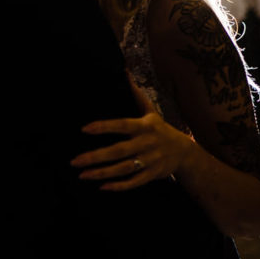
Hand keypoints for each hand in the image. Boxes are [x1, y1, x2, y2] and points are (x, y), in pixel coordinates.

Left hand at [70, 77, 198, 190]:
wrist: (185, 152)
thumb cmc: (161, 129)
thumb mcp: (151, 112)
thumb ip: (136, 95)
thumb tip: (124, 72)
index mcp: (144, 127)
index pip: (121, 125)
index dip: (104, 127)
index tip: (84, 129)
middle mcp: (146, 144)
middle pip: (119, 151)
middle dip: (96, 157)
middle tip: (74, 161)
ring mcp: (150, 161)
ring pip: (123, 169)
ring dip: (102, 173)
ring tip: (82, 174)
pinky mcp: (152, 174)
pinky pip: (134, 182)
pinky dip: (119, 186)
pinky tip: (102, 186)